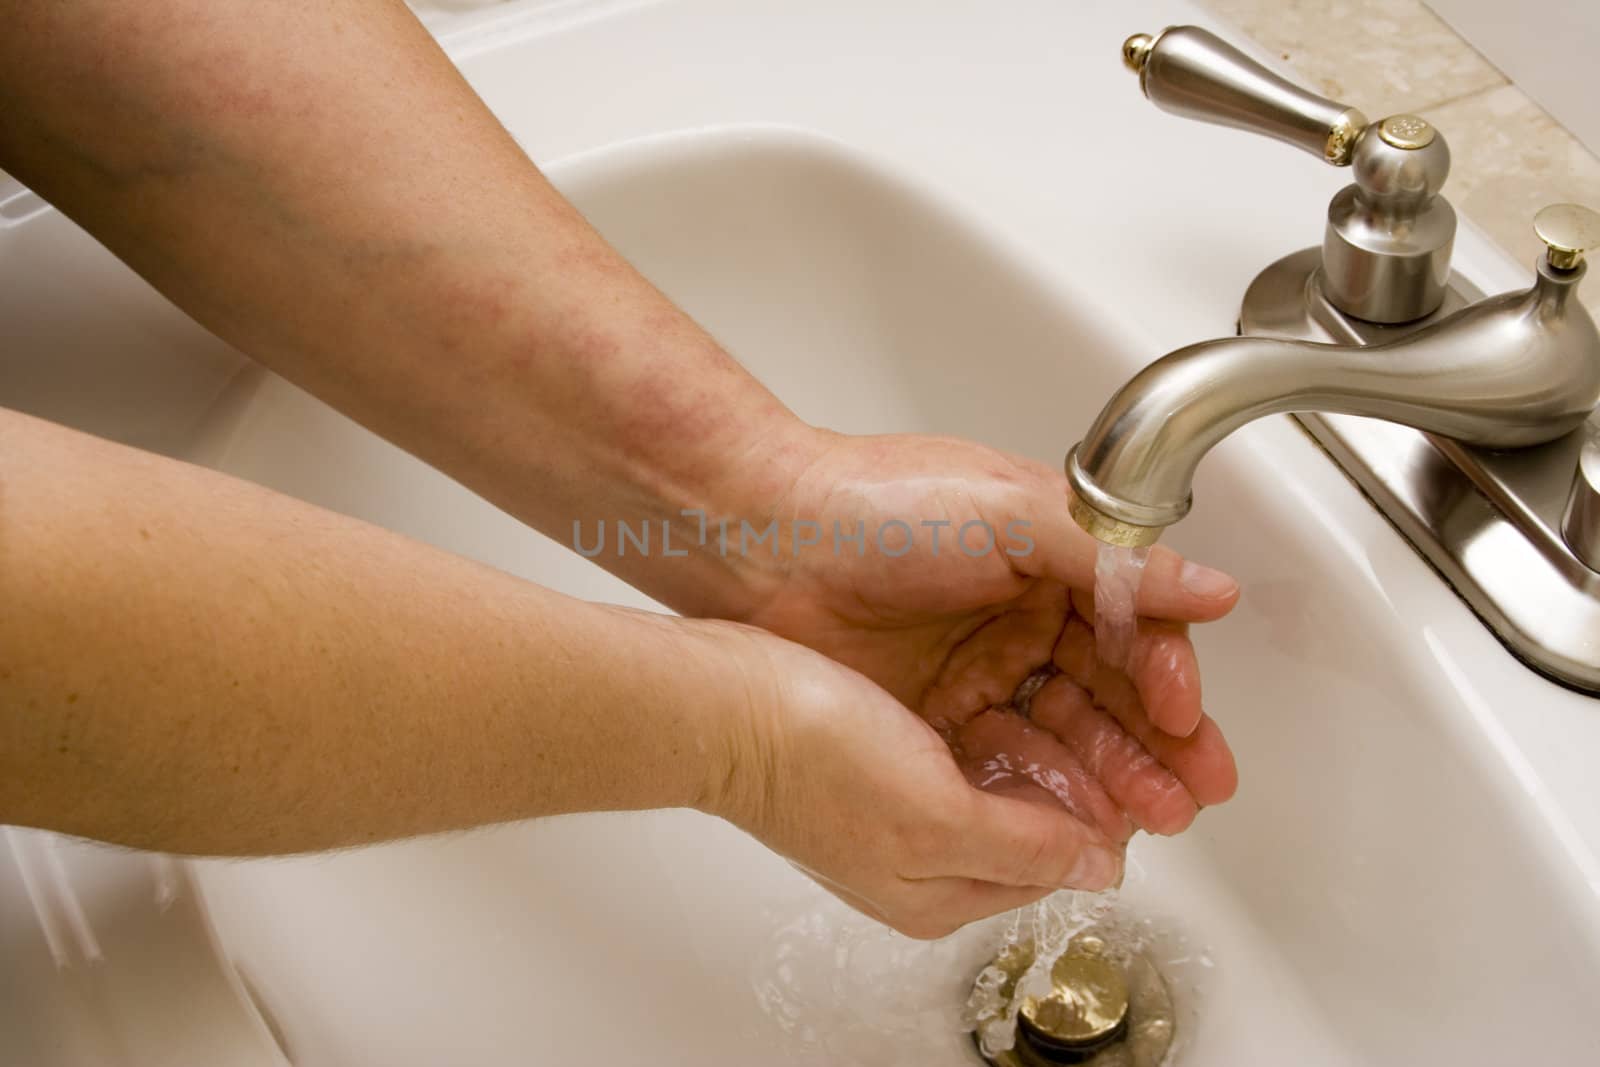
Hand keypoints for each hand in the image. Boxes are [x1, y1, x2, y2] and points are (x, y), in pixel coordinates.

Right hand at [698, 620, 1123, 939]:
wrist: (719, 700)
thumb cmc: (807, 761)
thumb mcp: (933, 818)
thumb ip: (1023, 846)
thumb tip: (1098, 867)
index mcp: (939, 891)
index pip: (1057, 865)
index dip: (1115, 813)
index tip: (1165, 764)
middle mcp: (926, 852)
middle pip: (1042, 818)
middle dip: (1103, 772)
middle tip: (1160, 726)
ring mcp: (904, 796)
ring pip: (1014, 770)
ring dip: (1066, 735)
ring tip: (1114, 687)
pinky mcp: (886, 743)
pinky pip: (976, 733)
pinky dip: (1016, 708)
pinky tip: (1038, 669)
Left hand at [737, 431, 1239, 844]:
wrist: (760, 538)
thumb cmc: (877, 504)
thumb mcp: (1011, 513)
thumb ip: (1113, 560)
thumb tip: (1212, 589)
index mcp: (1049, 557)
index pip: (1132, 626)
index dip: (1166, 675)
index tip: (1185, 719)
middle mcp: (1019, 614)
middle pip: (1108, 689)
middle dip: (1158, 743)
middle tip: (1195, 793)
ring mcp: (975, 666)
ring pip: (1061, 730)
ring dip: (1112, 774)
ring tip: (1154, 818)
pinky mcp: (932, 711)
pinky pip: (1002, 758)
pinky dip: (1043, 788)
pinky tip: (1078, 820)